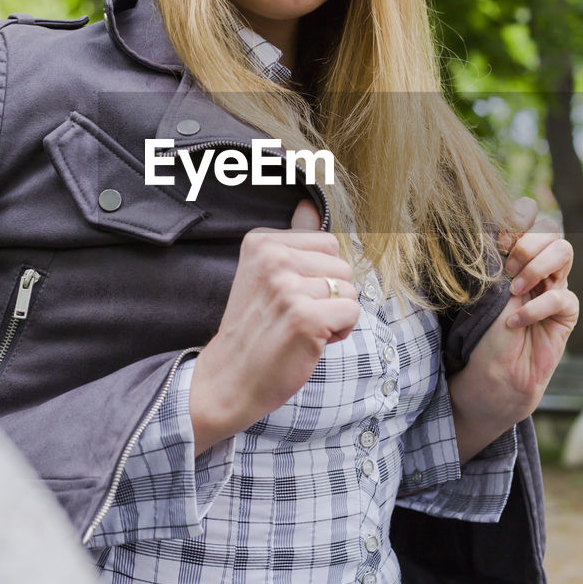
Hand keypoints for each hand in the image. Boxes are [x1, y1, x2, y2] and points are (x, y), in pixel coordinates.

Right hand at [189, 199, 361, 453]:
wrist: (230, 377)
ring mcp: (288, 288)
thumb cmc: (253, 328)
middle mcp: (272, 259)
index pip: (326, 242)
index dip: (318, 274)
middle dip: (331, 294)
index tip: (290, 295)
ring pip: (349, 290)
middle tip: (296, 315)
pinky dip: (340, 332)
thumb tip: (310, 206)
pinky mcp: (305, 318)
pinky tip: (312, 340)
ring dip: (335, 315)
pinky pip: (352, 312)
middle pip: (342, 265)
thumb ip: (291, 239)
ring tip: (302, 328)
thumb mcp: (263, 274)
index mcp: (261, 242)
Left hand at [450, 196, 578, 462]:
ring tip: (513, 290)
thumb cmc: (475, 332)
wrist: (488, 377)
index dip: (518, 218)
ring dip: (537, 266)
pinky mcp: (564, 315)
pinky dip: (537, 308)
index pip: (529, 214)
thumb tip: (476, 226)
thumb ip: (484, 257)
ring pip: (564, 250)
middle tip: (506, 268)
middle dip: (526, 242)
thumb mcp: (474, 288)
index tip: (495, 241)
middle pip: (550, 226)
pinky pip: (563, 297)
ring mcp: (553, 288)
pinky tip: (515, 322)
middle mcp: (535, 266)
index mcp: (512, 253)